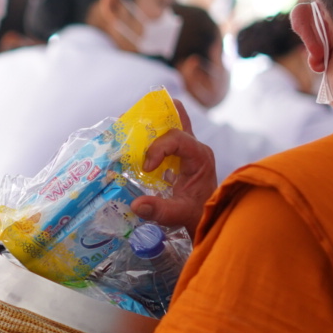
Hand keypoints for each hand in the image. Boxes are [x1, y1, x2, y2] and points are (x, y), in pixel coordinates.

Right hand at [131, 101, 216, 238]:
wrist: (206, 216)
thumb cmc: (197, 214)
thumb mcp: (179, 215)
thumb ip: (160, 210)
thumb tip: (135, 205)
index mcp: (199, 157)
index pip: (177, 138)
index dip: (158, 147)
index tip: (146, 167)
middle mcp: (194, 146)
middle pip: (176, 115)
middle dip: (151, 116)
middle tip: (129, 123)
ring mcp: (186, 147)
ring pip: (169, 121)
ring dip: (147, 124)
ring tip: (126, 130)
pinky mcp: (178, 152)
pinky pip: (163, 134)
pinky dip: (147, 135)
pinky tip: (131, 143)